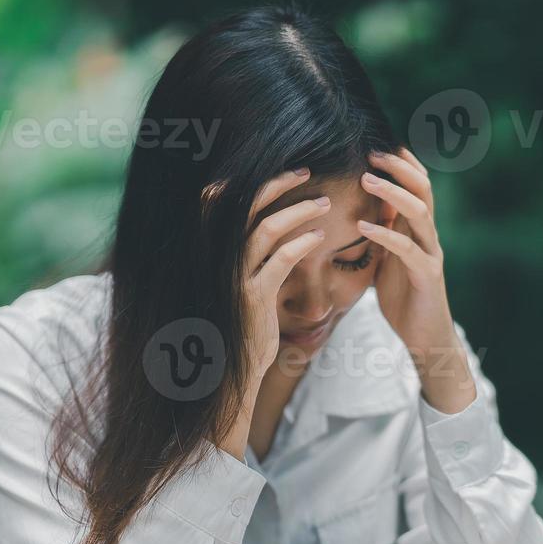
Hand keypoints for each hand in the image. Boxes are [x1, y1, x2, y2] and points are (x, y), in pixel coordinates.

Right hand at [218, 168, 327, 456]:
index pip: (232, 203)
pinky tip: (318, 237)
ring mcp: (234, 277)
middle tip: (306, 172)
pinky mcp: (252, 297)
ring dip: (297, 210)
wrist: (233, 372)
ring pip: (264, 228)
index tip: (286, 171)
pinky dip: (299, 244)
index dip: (257, 182)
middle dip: (277, 184)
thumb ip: (257, 259)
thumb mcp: (248, 289)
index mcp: (219, 252)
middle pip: (246, 206)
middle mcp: (220, 259)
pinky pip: (277, 261)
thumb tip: (277, 233)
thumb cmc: (246, 329)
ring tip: (323, 203)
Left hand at [358, 148, 475, 414]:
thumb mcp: (387, 260)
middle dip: (399, 167)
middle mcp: (428, 237)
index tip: (376, 143)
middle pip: (423, 189)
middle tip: (371, 152)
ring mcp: (430, 255)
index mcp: (418, 230)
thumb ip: (381, 235)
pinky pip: (407, 250)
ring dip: (392, 194)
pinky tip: (365, 227)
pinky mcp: (426, 277)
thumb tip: (359, 211)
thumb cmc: (404, 299)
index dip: (401, 162)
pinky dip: (386, 235)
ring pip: (419, 213)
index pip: (417, 185)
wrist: (427, 339)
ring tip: (367, 180)